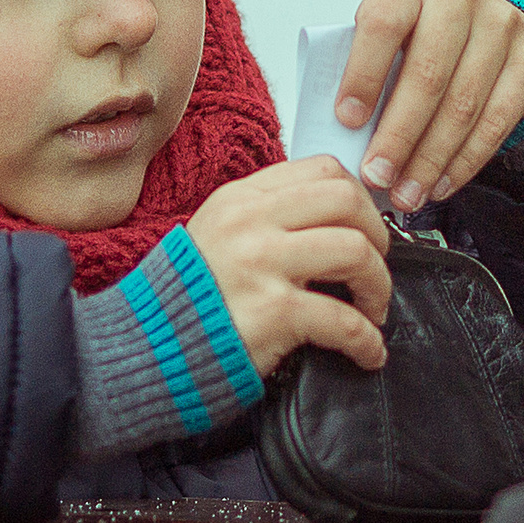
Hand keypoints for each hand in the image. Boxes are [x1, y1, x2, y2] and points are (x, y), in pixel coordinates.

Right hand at [184, 157, 393, 376]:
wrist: (145, 351)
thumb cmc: (187, 301)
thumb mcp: (218, 235)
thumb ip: (267, 219)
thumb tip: (334, 217)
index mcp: (241, 199)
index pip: (322, 170)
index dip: (360, 199)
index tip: (366, 228)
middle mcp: (251, 223)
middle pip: (348, 202)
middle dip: (379, 237)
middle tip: (373, 269)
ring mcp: (261, 265)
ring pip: (356, 251)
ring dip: (378, 286)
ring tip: (371, 310)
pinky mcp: (273, 312)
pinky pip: (345, 320)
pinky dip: (368, 341)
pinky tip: (368, 352)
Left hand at [337, 0, 523, 209]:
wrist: (487, 30)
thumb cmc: (421, 43)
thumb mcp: (386, 43)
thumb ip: (365, 75)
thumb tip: (344, 137)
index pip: (383, 24)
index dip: (364, 75)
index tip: (347, 121)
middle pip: (428, 74)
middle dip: (399, 136)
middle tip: (377, 176)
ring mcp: (502, 25)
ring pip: (464, 105)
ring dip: (431, 159)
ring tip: (407, 192)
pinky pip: (498, 121)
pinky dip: (465, 161)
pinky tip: (441, 183)